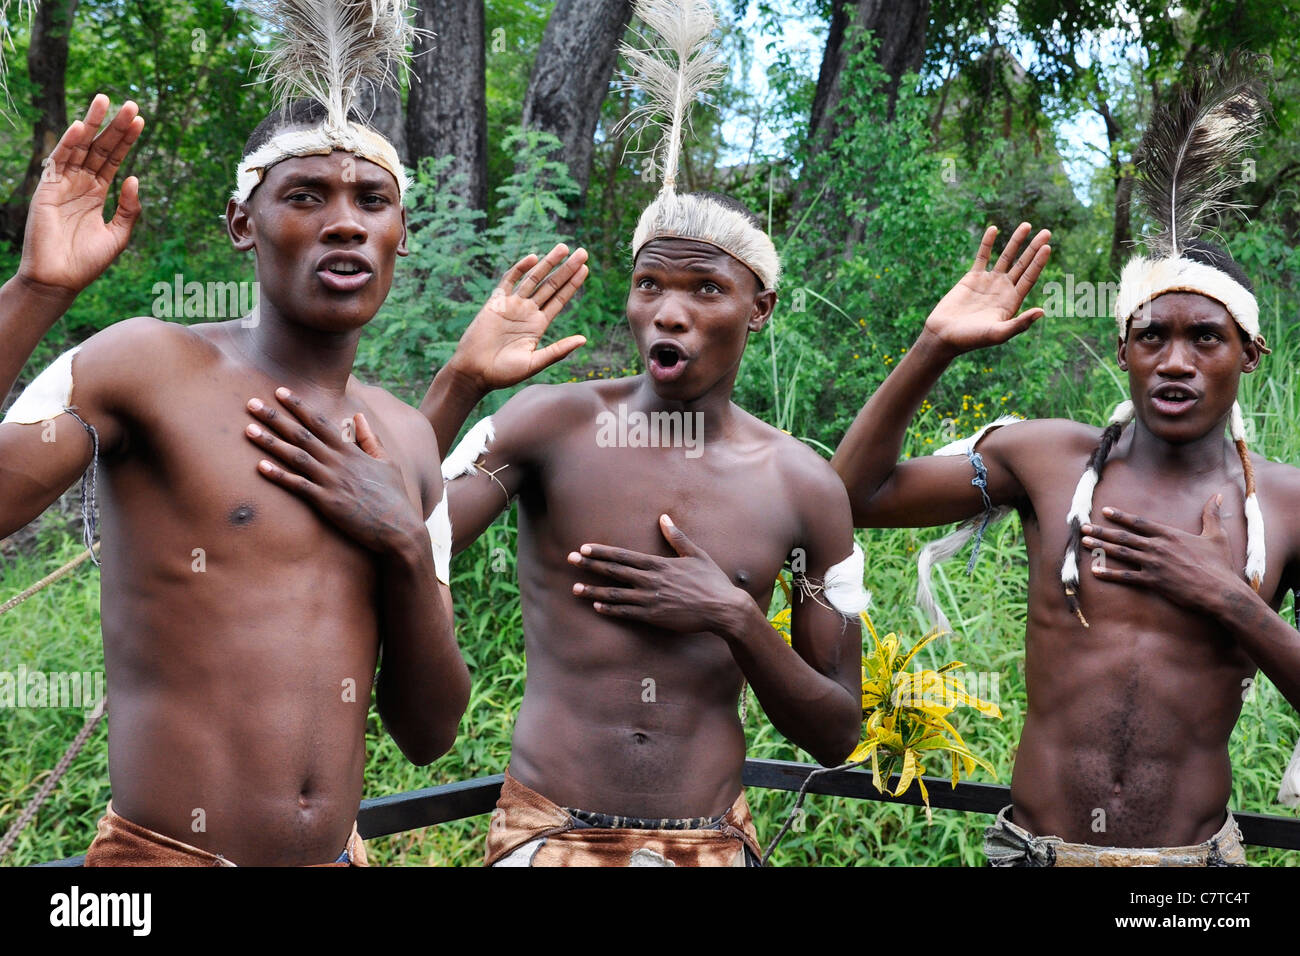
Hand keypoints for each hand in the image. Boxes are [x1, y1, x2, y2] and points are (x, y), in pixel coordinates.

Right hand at [18, 95, 143, 296]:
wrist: (60, 279)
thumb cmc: (88, 261)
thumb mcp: (118, 235)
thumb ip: (129, 209)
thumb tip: (135, 178)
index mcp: (98, 193)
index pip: (114, 159)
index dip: (127, 140)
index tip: (140, 120)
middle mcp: (81, 184)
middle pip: (100, 148)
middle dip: (115, 126)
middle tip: (131, 103)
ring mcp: (63, 184)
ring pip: (79, 147)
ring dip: (92, 124)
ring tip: (105, 101)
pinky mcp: (47, 189)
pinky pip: (58, 161)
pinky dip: (68, 143)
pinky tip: (81, 127)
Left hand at [245, 387, 422, 553]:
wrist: (399, 527)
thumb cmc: (394, 496)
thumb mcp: (387, 462)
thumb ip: (370, 439)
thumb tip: (359, 417)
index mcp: (350, 451)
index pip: (319, 422)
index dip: (299, 405)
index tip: (280, 391)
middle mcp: (338, 462)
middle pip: (301, 434)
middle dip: (275, 417)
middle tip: (252, 403)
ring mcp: (332, 481)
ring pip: (295, 456)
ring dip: (270, 442)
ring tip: (248, 429)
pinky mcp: (328, 502)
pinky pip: (298, 486)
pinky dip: (279, 475)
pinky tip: (260, 466)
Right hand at [444, 244, 588, 391]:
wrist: (474, 372)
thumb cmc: (504, 373)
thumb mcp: (535, 362)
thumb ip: (558, 350)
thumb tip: (584, 339)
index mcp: (538, 325)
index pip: (559, 300)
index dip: (572, 284)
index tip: (585, 269)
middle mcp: (527, 312)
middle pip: (551, 285)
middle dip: (566, 269)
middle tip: (583, 252)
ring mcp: (512, 305)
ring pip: (533, 279)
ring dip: (548, 263)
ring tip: (564, 247)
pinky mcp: (495, 302)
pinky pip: (508, 281)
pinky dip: (520, 269)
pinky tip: (533, 259)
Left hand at [567, 514, 747, 635]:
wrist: (723, 609)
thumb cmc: (712, 580)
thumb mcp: (696, 554)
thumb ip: (677, 537)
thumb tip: (664, 518)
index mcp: (659, 564)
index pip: (623, 556)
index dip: (602, 552)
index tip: (584, 548)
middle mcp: (651, 580)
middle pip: (613, 571)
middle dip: (590, 565)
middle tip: (569, 560)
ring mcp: (650, 600)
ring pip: (614, 594)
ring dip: (593, 591)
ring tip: (575, 588)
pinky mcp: (654, 616)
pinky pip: (626, 613)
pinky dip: (610, 609)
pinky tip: (596, 606)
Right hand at [921, 222, 1050, 356]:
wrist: (944, 336)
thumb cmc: (971, 339)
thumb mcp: (998, 333)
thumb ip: (1020, 323)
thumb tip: (1042, 311)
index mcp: (1012, 301)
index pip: (1029, 277)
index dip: (1039, 262)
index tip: (1047, 246)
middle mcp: (1003, 290)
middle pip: (1022, 264)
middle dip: (1033, 248)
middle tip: (1046, 232)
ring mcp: (988, 282)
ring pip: (1005, 257)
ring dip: (1016, 242)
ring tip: (1027, 225)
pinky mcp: (972, 278)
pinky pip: (982, 257)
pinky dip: (988, 243)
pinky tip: (994, 229)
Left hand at [1081, 496, 1245, 611]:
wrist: (1221, 591)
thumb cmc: (1220, 565)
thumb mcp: (1217, 536)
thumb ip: (1212, 515)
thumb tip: (1219, 496)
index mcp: (1170, 535)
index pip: (1140, 522)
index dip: (1121, 516)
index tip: (1105, 511)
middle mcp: (1158, 547)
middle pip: (1124, 536)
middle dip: (1102, 531)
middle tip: (1083, 526)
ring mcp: (1154, 564)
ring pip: (1121, 553)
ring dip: (1101, 547)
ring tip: (1084, 543)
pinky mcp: (1153, 582)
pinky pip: (1127, 577)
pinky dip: (1110, 574)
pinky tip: (1095, 571)